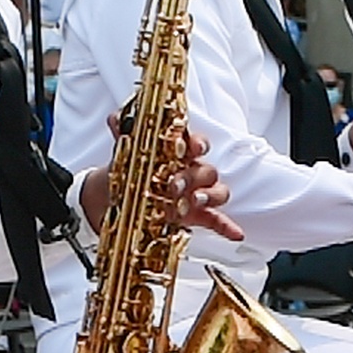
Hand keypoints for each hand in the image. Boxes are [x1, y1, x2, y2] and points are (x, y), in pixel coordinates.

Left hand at [81, 124, 243, 242]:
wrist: (118, 198)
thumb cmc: (131, 172)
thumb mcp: (125, 153)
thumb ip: (123, 135)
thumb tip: (116, 118)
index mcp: (180, 153)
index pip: (197, 144)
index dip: (197, 144)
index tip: (191, 149)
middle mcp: (192, 171)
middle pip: (206, 170)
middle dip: (192, 177)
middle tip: (173, 186)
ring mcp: (196, 194)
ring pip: (217, 191)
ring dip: (209, 196)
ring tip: (194, 202)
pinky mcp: (197, 216)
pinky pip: (217, 220)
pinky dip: (228, 226)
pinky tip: (236, 233)